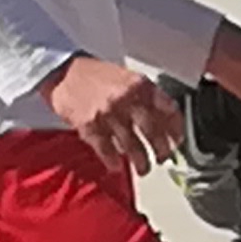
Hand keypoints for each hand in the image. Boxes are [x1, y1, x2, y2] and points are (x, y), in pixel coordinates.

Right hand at [48, 55, 183, 177]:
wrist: (62, 72)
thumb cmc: (95, 75)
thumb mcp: (126, 77)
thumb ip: (145, 95)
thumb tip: (163, 119)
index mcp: (139, 84)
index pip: (167, 109)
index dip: (175, 128)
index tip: (177, 140)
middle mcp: (126, 99)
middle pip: (152, 131)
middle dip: (161, 149)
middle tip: (163, 158)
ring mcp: (108, 114)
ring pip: (131, 145)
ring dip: (141, 161)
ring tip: (144, 169)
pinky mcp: (89, 126)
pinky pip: (106, 150)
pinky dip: (113, 161)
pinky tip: (117, 167)